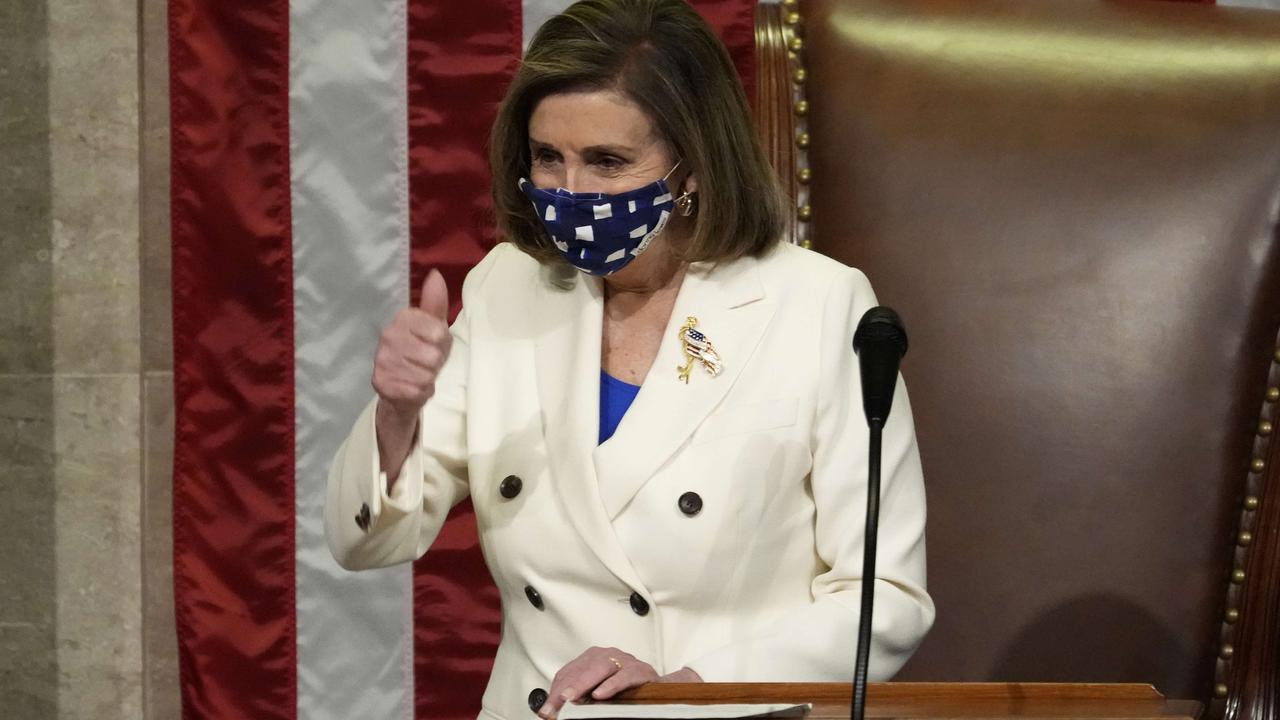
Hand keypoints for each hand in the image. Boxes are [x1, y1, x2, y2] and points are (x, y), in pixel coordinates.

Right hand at [371, 269, 451, 479]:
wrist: (401, 388)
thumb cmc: (422, 352)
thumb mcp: (433, 326)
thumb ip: (434, 303)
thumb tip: (436, 275)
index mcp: (402, 319)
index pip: (439, 333)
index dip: (442, 344)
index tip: (433, 344)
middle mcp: (388, 336)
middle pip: (433, 356)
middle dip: (436, 364)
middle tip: (426, 363)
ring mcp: (382, 360)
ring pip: (426, 375)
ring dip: (428, 379)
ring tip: (419, 374)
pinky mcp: (381, 383)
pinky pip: (418, 390)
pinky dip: (421, 393)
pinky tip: (413, 387)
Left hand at [540, 647, 659, 717]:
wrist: (657, 688)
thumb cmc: (624, 690)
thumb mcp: (595, 693)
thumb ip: (577, 699)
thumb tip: (552, 711)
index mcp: (591, 659)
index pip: (568, 673)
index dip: (555, 691)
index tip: (546, 710)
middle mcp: (606, 655)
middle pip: (581, 669)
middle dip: (565, 688)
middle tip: (553, 705)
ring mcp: (623, 660)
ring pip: (600, 668)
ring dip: (583, 683)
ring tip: (569, 697)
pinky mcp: (639, 670)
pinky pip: (623, 676)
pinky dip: (610, 685)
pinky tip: (599, 695)